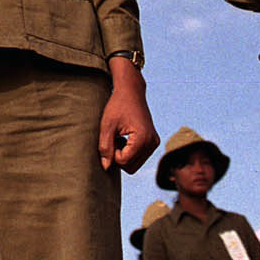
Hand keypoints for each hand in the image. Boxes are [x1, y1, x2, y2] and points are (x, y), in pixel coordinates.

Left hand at [99, 56, 158, 172]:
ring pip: (135, 165)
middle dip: (118, 157)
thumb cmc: (117, 106)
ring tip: (119, 138)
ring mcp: (154, 143)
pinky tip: (124, 138)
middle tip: (113, 139)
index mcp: (143, 138)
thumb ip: (105, 147)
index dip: (112, 154)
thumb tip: (105, 167)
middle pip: (130, 167)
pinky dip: (129, 152)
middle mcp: (152, 143)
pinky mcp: (153, 142)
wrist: (131, 91)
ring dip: (124, 155)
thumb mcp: (107, 126)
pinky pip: (139, 157)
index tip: (110, 138)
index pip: (124, 162)